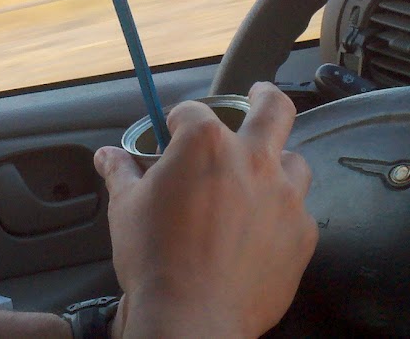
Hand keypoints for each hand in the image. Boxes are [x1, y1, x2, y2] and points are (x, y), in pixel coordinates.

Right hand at [95, 82, 315, 337]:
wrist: (193, 316)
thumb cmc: (155, 260)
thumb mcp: (125, 208)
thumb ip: (121, 173)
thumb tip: (108, 156)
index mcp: (205, 143)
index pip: (193, 111)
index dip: (178, 120)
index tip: (172, 132)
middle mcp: (252, 160)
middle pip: (273, 109)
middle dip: (264, 96)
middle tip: (259, 94)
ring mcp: (284, 197)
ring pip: (294, 161)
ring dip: (278, 162)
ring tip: (262, 175)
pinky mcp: (302, 234)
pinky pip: (299, 212)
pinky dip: (282, 214)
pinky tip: (264, 229)